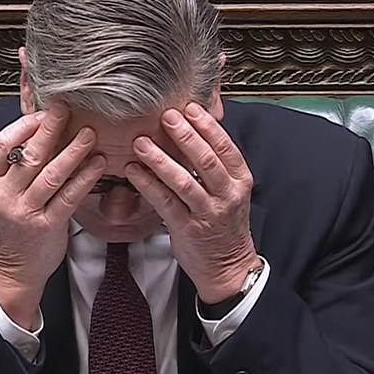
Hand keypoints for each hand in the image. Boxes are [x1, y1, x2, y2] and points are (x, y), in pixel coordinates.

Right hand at [0, 104, 104, 327]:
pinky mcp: (46, 226)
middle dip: (51, 128)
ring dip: (73, 150)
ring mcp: (25, 211)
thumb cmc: (11, 228)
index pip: (2, 144)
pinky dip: (85, 178)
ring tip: (90, 133)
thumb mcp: (3, 193)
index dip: (25, 124)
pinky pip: (68, 196)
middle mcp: (4, 195)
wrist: (10, 271)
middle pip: (29, 154)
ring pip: (51, 173)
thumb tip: (41, 128)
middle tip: (69, 108)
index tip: (45, 111)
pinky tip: (98, 164)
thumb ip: (18, 164)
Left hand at [125, 103, 258, 304]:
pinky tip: (133, 171)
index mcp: (239, 181)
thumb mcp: (230, 190)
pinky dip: (148, 184)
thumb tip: (194, 129)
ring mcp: (207, 213)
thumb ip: (215, 164)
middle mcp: (227, 195)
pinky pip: (164, 202)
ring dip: (160, 159)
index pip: (225, 147)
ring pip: (183, 180)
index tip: (190, 107)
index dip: (207, 125)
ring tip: (141, 142)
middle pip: (205, 159)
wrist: (228, 266)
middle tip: (166, 115)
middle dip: (184, 135)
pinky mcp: (186, 228)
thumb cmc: (223, 224)